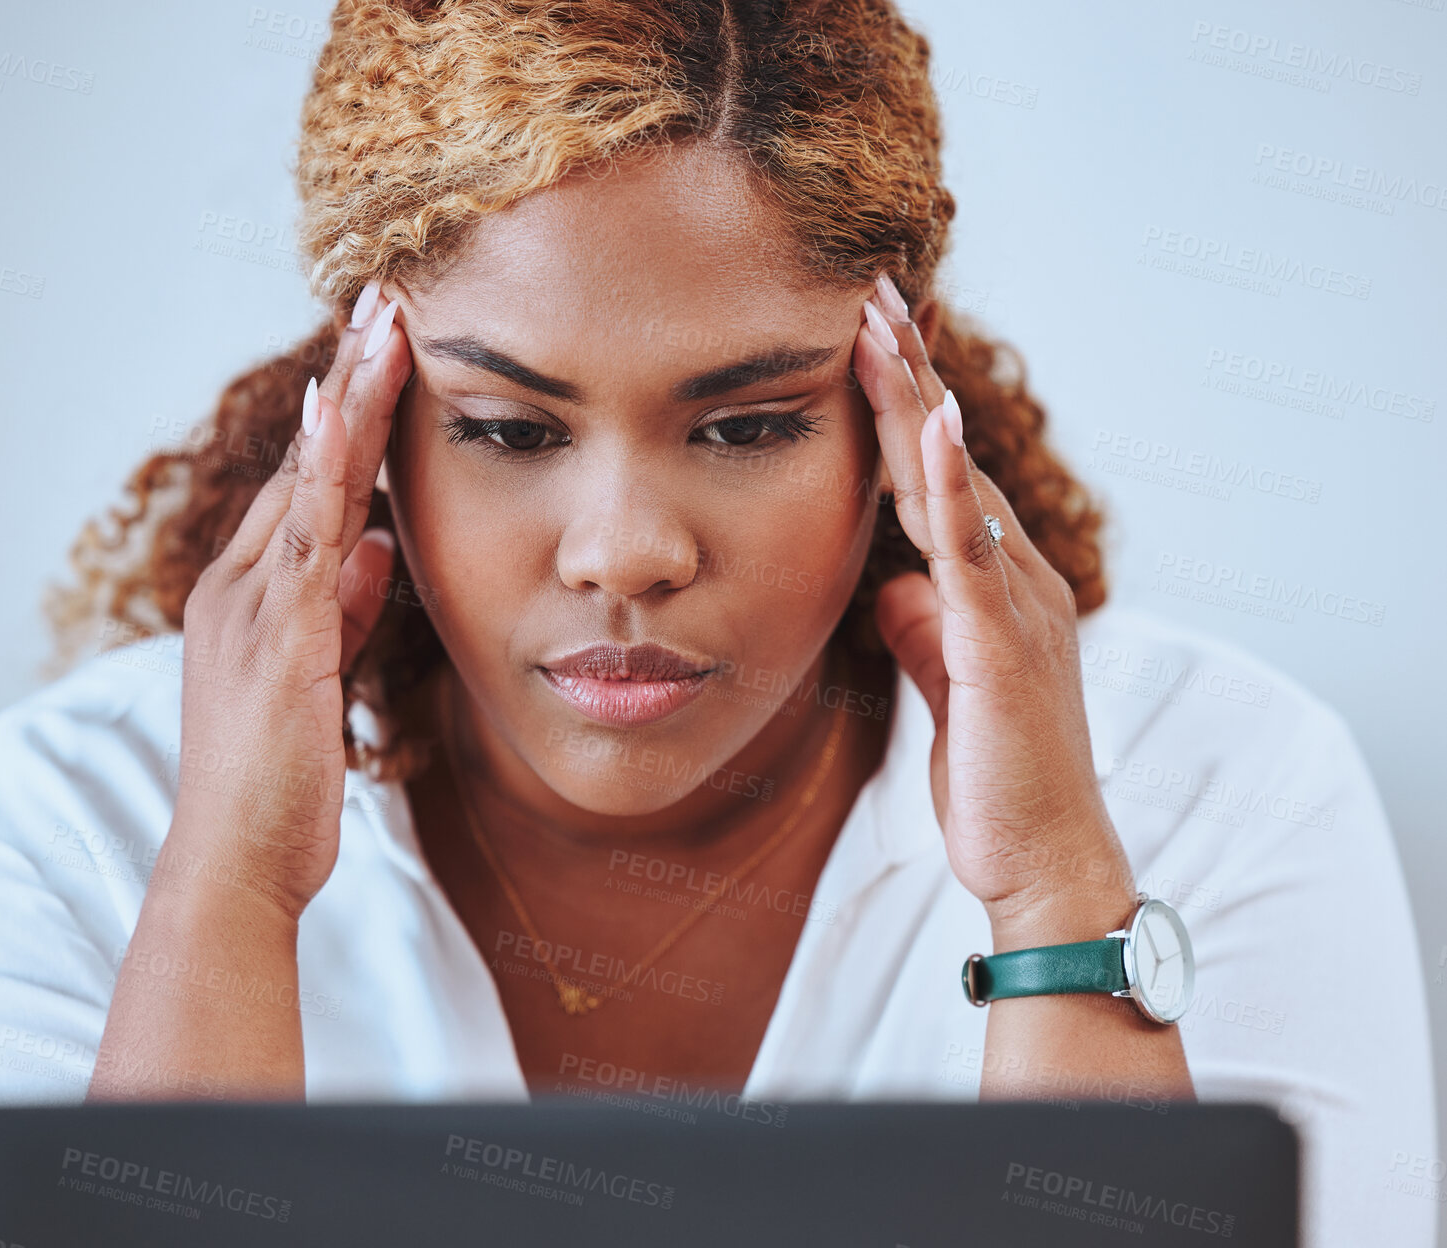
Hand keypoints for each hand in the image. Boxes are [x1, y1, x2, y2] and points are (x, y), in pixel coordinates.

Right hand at [168, 283, 411, 920]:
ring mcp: (253, 606)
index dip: (346, 417)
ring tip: (384, 320)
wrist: (239, 863)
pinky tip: (343, 405)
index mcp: (254, 597)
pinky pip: (305, 533)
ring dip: (346, 397)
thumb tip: (380, 543)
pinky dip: (324, 466)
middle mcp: (241, 586)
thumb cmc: (281, 782)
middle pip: (305, 462)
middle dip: (348, 380)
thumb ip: (344, 606)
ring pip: (306, 479)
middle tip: (388, 300)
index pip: (309, 486)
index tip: (385, 352)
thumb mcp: (322, 674)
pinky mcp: (276, 636)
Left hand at [852, 275, 1133, 929]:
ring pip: (956, 479)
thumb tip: (894, 587)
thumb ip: (924, 626)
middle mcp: (1012, 575)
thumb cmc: (994, 776)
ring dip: (916, 396)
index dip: (902, 403)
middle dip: (907, 369)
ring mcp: (1014, 602)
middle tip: (869, 287)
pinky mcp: (1002, 642)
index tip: (865, 335)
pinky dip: (949, 480)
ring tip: (881, 320)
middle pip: (948, 452)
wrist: (1042, 860)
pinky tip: (932, 419)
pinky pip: (971, 547)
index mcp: (993, 583)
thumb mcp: (944, 682)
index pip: (938, 472)